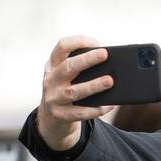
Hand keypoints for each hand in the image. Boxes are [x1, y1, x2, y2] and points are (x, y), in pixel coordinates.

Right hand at [35, 35, 117, 150]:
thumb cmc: (65, 91)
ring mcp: (53, 98)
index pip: (62, 46)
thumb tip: (110, 64)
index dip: (78, 41)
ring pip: (74, 91)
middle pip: (68, 67)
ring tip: (110, 81)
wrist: (50, 119)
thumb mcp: (65, 76)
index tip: (96, 43)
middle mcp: (51, 80)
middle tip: (105, 54)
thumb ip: (79, 68)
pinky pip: (79, 113)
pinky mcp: (59, 115)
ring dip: (93, 85)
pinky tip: (109, 105)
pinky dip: (95, 109)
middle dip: (87, 59)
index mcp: (53, 65)